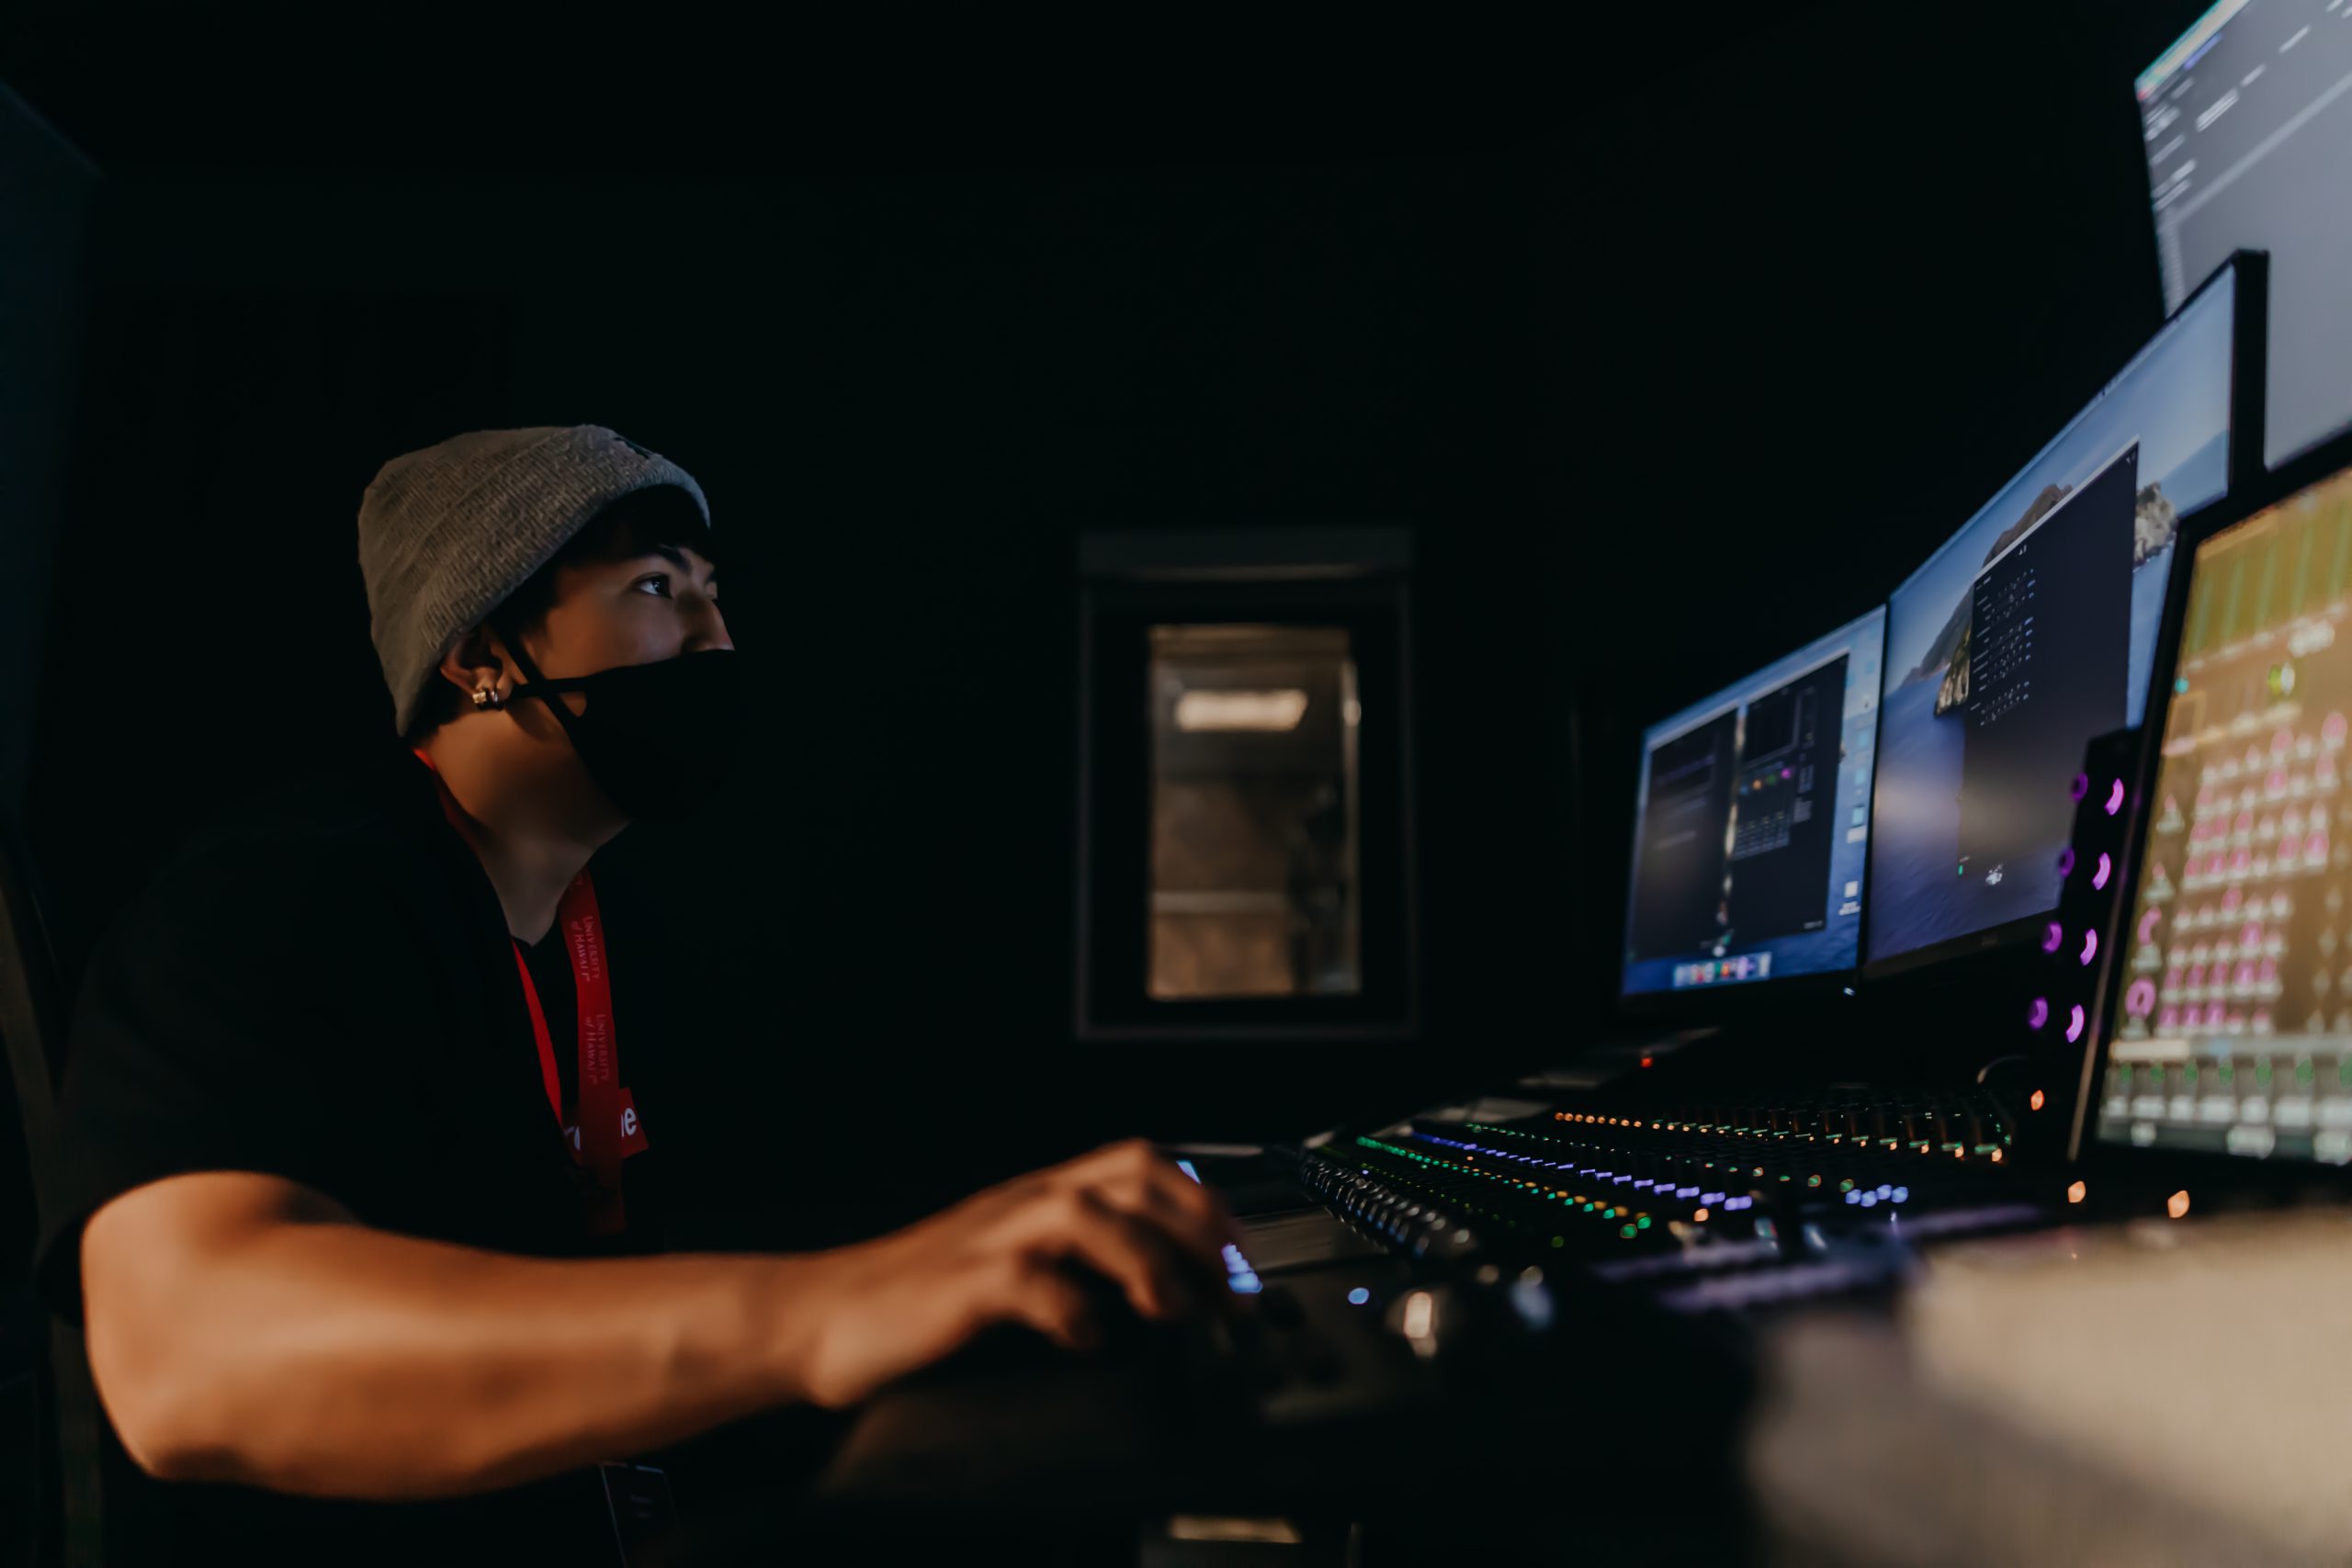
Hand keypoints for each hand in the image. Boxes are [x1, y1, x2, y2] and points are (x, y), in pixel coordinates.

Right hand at [784, 1139, 1242, 1408]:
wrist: (823, 1315)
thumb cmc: (918, 1299)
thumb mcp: (1011, 1262)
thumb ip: (1074, 1260)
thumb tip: (1163, 1287)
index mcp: (1039, 1194)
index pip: (1141, 1163)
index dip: (1204, 1200)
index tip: (1242, 1252)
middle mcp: (1022, 1203)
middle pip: (1132, 1174)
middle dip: (1197, 1225)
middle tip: (1230, 1285)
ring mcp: (989, 1238)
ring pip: (1087, 1212)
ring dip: (1145, 1260)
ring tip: (1171, 1310)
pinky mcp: (958, 1285)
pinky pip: (1026, 1282)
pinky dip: (1071, 1312)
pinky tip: (1086, 1341)